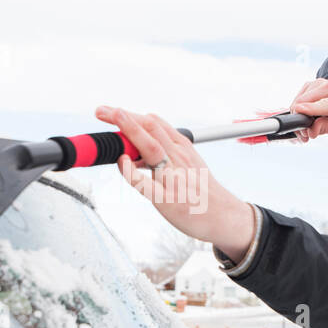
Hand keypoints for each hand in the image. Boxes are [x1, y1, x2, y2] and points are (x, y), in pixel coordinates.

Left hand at [94, 106, 255, 260]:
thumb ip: (168, 148)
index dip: (132, 115)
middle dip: (125, 118)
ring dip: (132, 131)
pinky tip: (122, 161)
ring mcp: (173, 178)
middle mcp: (178, 159)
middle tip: (102, 110)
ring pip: (151, 149)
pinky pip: (147, 184)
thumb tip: (143, 136)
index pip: (155, 124)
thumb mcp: (191, 161)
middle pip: (151, 130)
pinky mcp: (168, 199)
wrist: (224, 216)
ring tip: (114, 118)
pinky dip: (132, 171)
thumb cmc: (203, 191)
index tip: (112, 110)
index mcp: (182, 148)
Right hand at [289, 77, 327, 141]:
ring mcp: (319, 82)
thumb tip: (310, 131)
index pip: (324, 104)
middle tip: (305, 133)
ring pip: (298, 100)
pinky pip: (298, 98)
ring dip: (298, 115)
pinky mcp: (310, 83)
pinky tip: (307, 114)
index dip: (310, 108)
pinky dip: (299, 109)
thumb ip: (326, 128)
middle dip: (299, 119)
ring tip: (308, 124)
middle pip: (304, 102)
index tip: (298, 111)